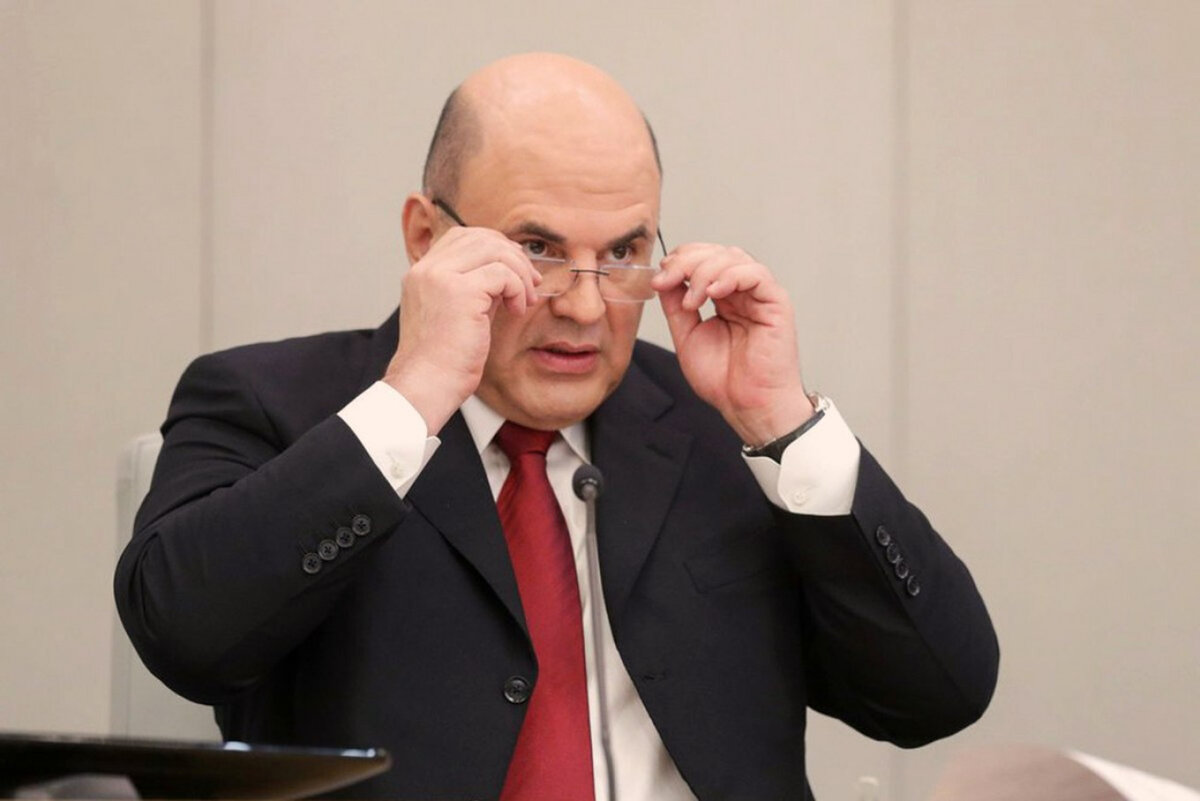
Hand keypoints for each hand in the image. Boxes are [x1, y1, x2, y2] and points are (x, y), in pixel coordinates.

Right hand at [384, 226, 538, 433]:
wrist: (427, 386)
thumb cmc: (443, 361)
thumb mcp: (459, 313)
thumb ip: (477, 287)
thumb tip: (507, 273)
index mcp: (421, 273)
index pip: (462, 236)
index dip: (494, 246)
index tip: (514, 270)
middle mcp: (426, 269)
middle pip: (480, 238)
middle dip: (513, 256)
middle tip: (530, 283)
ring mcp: (440, 277)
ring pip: (494, 250)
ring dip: (519, 273)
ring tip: (525, 300)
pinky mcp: (459, 292)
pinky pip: (502, 274)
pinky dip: (517, 289)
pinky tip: (516, 310)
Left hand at [653, 243, 813, 445]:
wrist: (747, 407)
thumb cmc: (724, 380)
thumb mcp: (686, 336)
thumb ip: (676, 306)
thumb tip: (664, 276)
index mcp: (723, 298)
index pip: (703, 260)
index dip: (680, 260)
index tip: (660, 277)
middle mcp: (742, 293)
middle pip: (716, 253)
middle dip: (687, 262)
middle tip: (669, 280)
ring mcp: (759, 296)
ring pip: (734, 258)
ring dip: (704, 272)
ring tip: (693, 301)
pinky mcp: (776, 303)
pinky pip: (756, 274)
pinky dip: (731, 275)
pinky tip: (713, 292)